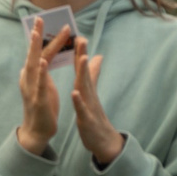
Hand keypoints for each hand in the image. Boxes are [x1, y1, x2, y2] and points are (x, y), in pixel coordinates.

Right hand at [15, 16, 68, 157]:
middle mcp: (28, 79)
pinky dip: (40, 72)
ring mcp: (31, 89)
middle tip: (39, 19)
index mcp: (32, 75)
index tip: (44, 20)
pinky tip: (43, 61)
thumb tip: (44, 55)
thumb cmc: (42, 107)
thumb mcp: (44, 85)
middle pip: (33, 54)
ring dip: (34, 49)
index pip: (39, 52)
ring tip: (36, 34)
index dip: (42, 37)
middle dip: (36, 36)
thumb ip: (44, 70)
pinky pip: (39, 84)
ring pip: (33, 66)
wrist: (37, 131)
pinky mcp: (38, 100)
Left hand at [69, 37, 123, 165]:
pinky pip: (82, 109)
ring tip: (82, 59)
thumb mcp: (91, 93)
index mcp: (85, 88)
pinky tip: (74, 93)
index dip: (79, 52)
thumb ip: (93, 75)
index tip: (76, 34)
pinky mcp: (86, 119)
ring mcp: (89, 106)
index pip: (81, 67)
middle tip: (81, 39)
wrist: (102, 141)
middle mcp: (88, 94)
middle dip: (82, 56)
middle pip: (85, 72)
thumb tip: (97, 57)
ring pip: (85, 88)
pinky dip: (78, 101)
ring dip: (84, 74)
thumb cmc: (93, 115)